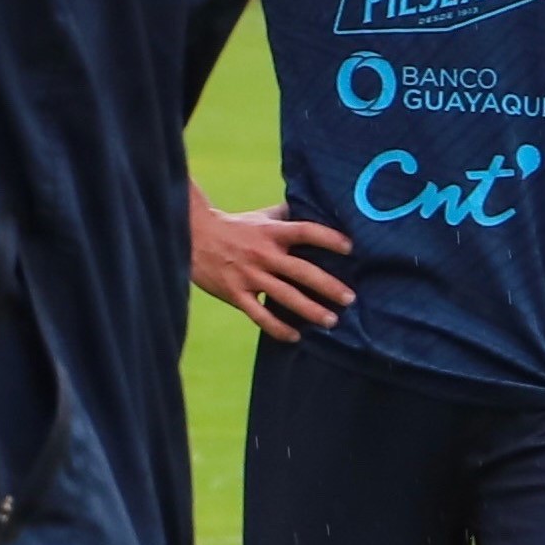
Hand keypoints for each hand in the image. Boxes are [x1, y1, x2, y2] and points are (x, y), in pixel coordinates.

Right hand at [190, 196, 352, 341]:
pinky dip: (278, 328)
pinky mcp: (236, 294)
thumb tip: (318, 208)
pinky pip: (260, 316)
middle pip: (301, 271)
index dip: (328, 238)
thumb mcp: (262, 217)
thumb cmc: (236, 227)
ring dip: (310, 310)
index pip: (305, 231)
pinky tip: (295, 336)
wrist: (194, 238)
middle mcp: (263, 254)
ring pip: (285, 296)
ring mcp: (249, 276)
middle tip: (350, 298)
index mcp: (272, 232)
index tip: (350, 248)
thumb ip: (289, 215)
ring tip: (331, 321)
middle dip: (328, 286)